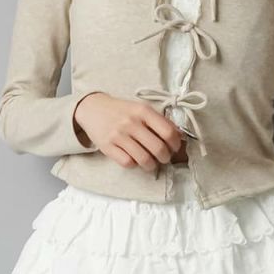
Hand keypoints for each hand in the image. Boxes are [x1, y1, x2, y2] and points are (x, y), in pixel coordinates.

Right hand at [73, 91, 187, 170]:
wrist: (93, 108)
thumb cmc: (122, 111)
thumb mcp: (141, 109)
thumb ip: (159, 121)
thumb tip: (179, 136)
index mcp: (143, 111)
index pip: (168, 132)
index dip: (175, 144)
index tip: (174, 148)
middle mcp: (131, 122)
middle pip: (158, 148)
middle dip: (165, 158)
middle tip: (164, 158)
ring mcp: (119, 135)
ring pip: (144, 159)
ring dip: (151, 165)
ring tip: (151, 162)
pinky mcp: (108, 147)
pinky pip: (128, 163)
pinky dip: (134, 164)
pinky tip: (134, 159)